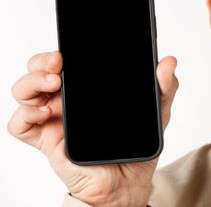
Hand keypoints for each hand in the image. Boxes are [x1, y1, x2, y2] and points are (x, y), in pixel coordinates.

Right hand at [7, 50, 178, 206]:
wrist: (129, 183)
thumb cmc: (137, 145)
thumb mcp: (157, 111)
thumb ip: (164, 86)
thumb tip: (169, 62)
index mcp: (88, 88)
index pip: (66, 60)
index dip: (61, 50)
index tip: (71, 48)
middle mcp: (66, 99)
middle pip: (39, 69)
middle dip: (42, 60)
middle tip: (58, 63)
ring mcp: (53, 119)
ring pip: (25, 91)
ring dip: (32, 82)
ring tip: (53, 84)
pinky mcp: (46, 140)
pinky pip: (19, 125)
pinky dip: (24, 114)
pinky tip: (43, 112)